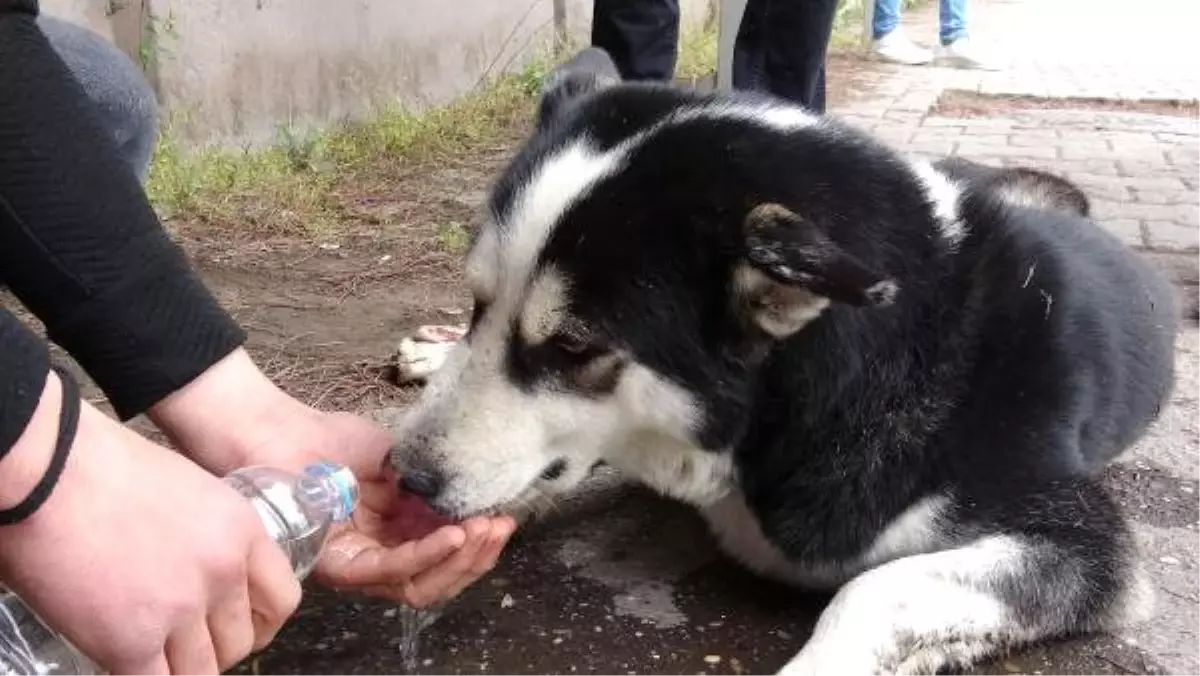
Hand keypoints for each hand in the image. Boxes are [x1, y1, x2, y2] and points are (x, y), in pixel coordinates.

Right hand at [0, 370, 299, 673]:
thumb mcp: (192, 489)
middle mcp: (222, 572)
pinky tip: (126, 662)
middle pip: (241, 642)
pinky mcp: (129, 640)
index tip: (244, 626)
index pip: (283, 599)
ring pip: (203, 671)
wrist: (52, 470)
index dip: (263, 621)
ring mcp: (179, 609)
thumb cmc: (107, 468)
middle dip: (217, 648)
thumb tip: (201, 569)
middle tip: (188, 643)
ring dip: (183, 668)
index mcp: (242, 532)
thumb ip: (209, 534)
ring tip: (157, 656)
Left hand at [148, 349, 516, 607]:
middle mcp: (379, 555)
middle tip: (500, 528)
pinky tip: (455, 533)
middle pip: (438, 579)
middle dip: (478, 558)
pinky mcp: (339, 566)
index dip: (479, 543)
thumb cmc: (326, 438)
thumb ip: (429, 481)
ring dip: (460, 560)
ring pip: (421, 585)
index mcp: (395, 531)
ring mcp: (358, 565)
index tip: (504, 517)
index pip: (445, 553)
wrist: (275, 431)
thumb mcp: (395, 456)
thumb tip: (472, 495)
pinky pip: (392, 570)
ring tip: (483, 531)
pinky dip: (429, 554)